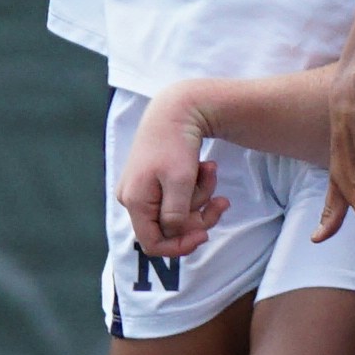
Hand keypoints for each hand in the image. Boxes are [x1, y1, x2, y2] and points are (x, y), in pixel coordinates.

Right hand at [118, 87, 231, 262]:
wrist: (176, 108)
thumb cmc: (175, 144)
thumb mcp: (180, 182)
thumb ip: (176, 215)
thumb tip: (173, 233)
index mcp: (135, 202)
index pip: (153, 244)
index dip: (180, 246)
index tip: (206, 235)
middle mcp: (133, 199)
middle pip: (170, 228)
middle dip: (199, 215)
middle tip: (221, 200)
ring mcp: (143, 190)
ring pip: (178, 211)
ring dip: (201, 196)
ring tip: (210, 170)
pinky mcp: (154, 180)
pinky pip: (178, 196)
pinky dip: (195, 187)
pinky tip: (204, 167)